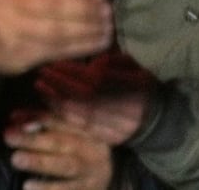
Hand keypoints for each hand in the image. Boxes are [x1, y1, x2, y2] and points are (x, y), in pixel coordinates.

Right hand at [0, 0, 113, 85]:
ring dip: (88, 29)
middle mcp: (3, 1)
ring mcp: (8, 28)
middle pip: (54, 3)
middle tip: (108, 12)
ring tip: (107, 29)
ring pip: (57, 29)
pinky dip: (81, 46)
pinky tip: (98, 43)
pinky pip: (56, 49)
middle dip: (86, 8)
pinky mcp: (17, 53)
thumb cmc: (8, 7)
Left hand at [5, 117, 114, 189]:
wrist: (103, 176)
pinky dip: (48, 189)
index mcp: (87, 129)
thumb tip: (14, 117)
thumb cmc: (75, 146)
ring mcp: (92, 173)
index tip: (13, 117)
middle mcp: (93, 150)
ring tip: (16, 159)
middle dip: (33, 139)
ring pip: (65, 166)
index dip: (38, 118)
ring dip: (39, 162)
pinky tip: (28, 186)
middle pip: (61, 142)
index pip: (62, 120)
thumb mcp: (64, 130)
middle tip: (8, 137)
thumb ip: (39, 120)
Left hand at [37, 53, 158, 147]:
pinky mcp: (110, 138)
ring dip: (58, 100)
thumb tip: (93, 62)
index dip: (74, 72)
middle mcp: (127, 108)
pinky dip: (63, 115)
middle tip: (42, 72)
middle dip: (61, 84)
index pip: (98, 79)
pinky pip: (83, 127)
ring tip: (40, 85)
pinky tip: (49, 102)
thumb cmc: (140, 86)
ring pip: (83, 113)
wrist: (158, 122)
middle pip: (87, 97)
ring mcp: (119, 127)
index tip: (55, 62)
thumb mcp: (134, 66)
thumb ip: (113, 60)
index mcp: (135, 87)